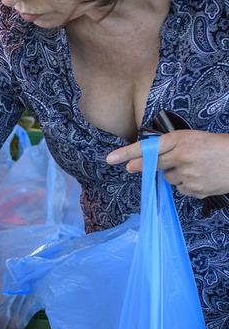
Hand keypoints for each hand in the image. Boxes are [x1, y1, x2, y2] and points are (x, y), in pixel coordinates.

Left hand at [106, 130, 228, 198]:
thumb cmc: (217, 147)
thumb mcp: (194, 139)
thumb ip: (170, 149)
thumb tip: (143, 163)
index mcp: (182, 139)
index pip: (149, 146)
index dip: (128, 153)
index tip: (111, 159)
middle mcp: (183, 156)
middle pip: (153, 164)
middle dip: (140, 166)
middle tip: (130, 167)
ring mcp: (188, 174)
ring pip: (168, 178)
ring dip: (175, 175)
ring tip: (196, 167)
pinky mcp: (194, 189)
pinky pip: (180, 189)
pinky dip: (187, 185)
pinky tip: (201, 177)